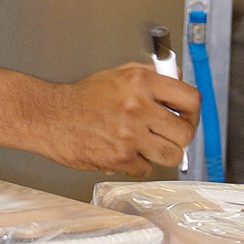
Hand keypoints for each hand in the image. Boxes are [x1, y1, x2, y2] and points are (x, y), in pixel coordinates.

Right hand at [41, 63, 199, 176]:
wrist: (50, 117)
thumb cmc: (80, 98)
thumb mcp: (116, 75)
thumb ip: (148, 75)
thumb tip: (176, 77)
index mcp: (139, 82)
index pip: (190, 99)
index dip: (192, 111)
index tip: (187, 115)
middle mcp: (137, 107)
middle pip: (185, 132)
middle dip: (178, 136)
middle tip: (167, 134)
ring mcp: (129, 134)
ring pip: (171, 155)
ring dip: (161, 152)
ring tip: (145, 144)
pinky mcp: (120, 158)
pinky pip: (146, 169)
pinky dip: (138, 164)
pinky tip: (124, 151)